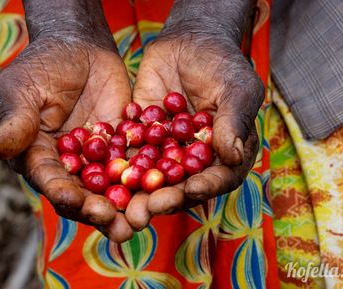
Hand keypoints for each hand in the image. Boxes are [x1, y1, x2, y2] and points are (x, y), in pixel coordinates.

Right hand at [0, 35, 134, 241]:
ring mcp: (98, 159)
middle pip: (83, 195)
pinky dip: (148, 179)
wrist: (79, 48)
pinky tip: (162, 190)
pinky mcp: (123, 147)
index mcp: (38, 158)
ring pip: (111, 188)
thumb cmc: (42, 65)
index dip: (61, 193)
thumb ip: (15, 121)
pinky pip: (136, 165)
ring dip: (126, 207)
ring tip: (141, 222)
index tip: (75, 201)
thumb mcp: (22, 89)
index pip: (49, 181)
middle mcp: (69, 166)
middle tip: (119, 228)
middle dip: (99, 212)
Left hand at [126, 34, 262, 227]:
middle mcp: (195, 159)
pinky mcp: (144, 137)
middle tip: (149, 208)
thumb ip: (234, 122)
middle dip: (166, 198)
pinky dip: (120, 162)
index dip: (206, 187)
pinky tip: (105, 170)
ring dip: (139, 190)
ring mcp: (168, 150)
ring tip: (123, 201)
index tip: (191, 190)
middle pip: (183, 186)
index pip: (219, 178)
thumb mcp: (236, 89)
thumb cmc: (224, 65)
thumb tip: (234, 157)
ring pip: (154, 175)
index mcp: (226, 154)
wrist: (190, 42)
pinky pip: (132, 151)